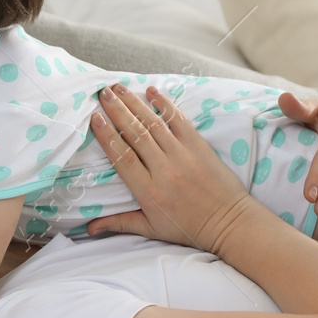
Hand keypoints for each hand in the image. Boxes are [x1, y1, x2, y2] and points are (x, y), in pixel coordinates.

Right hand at [85, 84, 253, 252]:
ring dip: (135, 103)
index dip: (106, 136)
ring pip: (154, 124)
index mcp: (149, 191)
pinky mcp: (199, 146)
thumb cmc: (188, 228)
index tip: (94, 117)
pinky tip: (152, 91)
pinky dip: (165, 104)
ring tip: (118, 88)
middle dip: (117, 111)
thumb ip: (119, 223)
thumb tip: (89, 229)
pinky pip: (179, 120)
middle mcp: (164, 170)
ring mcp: (183, 155)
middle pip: (135, 134)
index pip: (122, 157)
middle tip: (102, 93)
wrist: (228, 223)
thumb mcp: (151, 229)